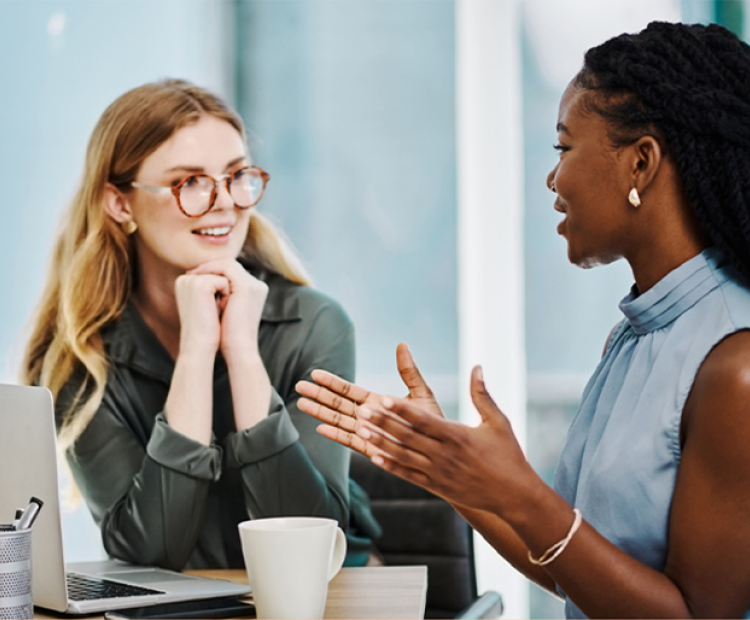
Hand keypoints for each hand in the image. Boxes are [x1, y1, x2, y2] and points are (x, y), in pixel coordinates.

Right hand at [174, 272, 229, 356]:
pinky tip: (216, 310)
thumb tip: (229, 276)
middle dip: (225, 293)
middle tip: (213, 313)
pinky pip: (225, 282)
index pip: (216, 276)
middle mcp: (185, 278)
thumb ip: (214, 287)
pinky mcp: (199, 284)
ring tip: (214, 312)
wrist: (201, 346)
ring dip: (227, 295)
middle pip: (221, 274)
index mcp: (186, 282)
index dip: (222, 293)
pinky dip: (227, 296)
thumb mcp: (210, 303)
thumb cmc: (208, 329)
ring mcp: (191, 280)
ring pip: (224, 277)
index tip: (211, 311)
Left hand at [187, 260, 267, 361]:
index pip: (233, 273)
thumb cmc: (229, 337)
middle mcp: (257, 286)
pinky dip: (211, 270)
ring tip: (193, 274)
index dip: (213, 272)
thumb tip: (203, 291)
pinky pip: (226, 268)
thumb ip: (220, 298)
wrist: (238, 349)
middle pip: (231, 266)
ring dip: (208, 267)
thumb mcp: (225, 312)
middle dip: (210, 267)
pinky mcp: (245, 287)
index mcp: (254, 292)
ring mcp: (253, 285)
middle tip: (191, 273)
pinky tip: (198, 276)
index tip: (195, 277)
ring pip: (228, 263)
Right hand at [296, 342, 443, 456]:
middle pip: (338, 404)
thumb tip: (401, 344)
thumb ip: (409, 371)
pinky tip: (319, 428)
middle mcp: (368, 417)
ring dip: (320, 412)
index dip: (332, 382)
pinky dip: (335, 435)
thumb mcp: (421, 392)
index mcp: (376, 402)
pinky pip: (350, 441)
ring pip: (338, 420)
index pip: (349, 390)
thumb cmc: (433, 422)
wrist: (441, 449)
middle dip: (318, 395)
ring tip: (301, 403)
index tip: (315, 374)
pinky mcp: (372, 449)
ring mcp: (368, 433)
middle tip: (299, 386)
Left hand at [352, 366, 536, 515]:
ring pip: (403, 456)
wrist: (514, 496)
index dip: (402, 409)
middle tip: (361, 411)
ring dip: (380, 443)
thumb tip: (477, 367)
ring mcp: (438, 473)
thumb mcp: (498, 422)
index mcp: (458, 435)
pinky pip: (408, 475)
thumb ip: (482, 395)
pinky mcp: (437, 488)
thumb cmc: (508, 456)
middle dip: (382, 422)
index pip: (424, 420)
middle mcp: (444, 455)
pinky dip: (390, 466)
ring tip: (360, 431)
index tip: (383, 398)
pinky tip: (373, 456)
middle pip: (407, 436)